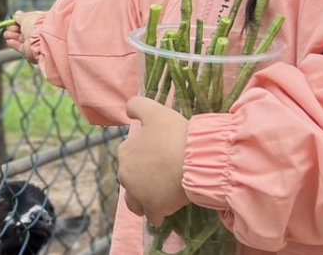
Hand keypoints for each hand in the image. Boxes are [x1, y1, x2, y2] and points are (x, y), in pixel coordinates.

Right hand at [4, 10, 44, 63]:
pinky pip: (21, 47)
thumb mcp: (26, 18)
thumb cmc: (34, 25)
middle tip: (8, 28)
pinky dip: (14, 44)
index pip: (29, 22)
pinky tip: (8, 41)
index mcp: (40, 22)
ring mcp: (34, 43)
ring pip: (21, 39)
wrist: (40, 40)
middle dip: (14, 29)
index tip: (13, 19)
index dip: (20, 20)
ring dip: (13, 36)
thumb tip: (17, 14)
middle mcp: (38, 33)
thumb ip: (20, 17)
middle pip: (24, 31)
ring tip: (6, 34)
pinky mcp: (30, 52)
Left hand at [118, 96, 191, 224]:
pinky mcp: (154, 210)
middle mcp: (125, 175)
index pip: (129, 155)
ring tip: (162, 194)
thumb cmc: (175, 134)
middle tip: (165, 173)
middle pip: (131, 179)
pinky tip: (170, 207)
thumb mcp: (156, 112)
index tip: (160, 154)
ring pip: (136, 201)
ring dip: (145, 199)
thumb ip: (137, 106)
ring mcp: (139, 195)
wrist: (197, 160)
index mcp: (125, 152)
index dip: (144, 155)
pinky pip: (153, 217)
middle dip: (143, 178)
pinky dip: (159, 214)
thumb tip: (128, 110)